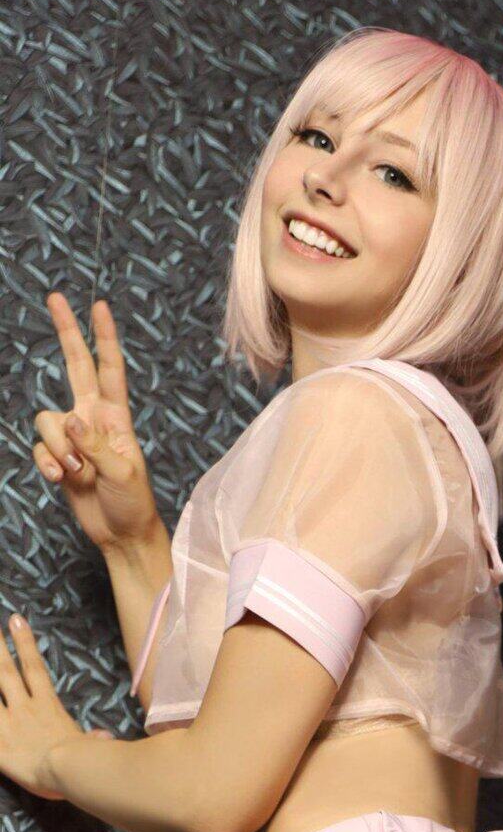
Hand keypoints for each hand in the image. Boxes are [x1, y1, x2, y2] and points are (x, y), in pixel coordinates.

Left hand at [0, 614, 108, 799]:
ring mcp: (9, 724)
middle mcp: (25, 709)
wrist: (69, 769)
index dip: (24, 644)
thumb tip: (105, 738)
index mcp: (48, 707)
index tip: (15, 620)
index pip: (35, 669)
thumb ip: (94, 739)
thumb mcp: (93, 748)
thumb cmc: (86, 760)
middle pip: (4, 671)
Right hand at [33, 295, 160, 554]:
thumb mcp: (122, 473)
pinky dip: (48, 465)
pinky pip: (40, 449)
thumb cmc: (132, 503)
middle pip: (75, 367)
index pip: (109, 370)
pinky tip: (63, 482)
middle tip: (55, 297)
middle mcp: (93, 419)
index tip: (99, 306)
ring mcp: (74, 437)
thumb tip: (70, 420)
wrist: (121, 534)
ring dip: (59, 450)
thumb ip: (96, 445)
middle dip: (66, 333)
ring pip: (48, 421)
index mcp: (117, 418)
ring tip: (81, 474)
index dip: (104, 338)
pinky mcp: (58, 457)